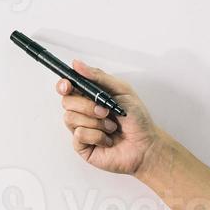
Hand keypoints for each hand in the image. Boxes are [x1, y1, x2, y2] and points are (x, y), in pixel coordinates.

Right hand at [56, 60, 163, 176]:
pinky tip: (107, 139)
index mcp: (91, 96)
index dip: (64, 84)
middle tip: (105, 111)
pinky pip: (79, 135)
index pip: (68, 87)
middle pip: (66, 101)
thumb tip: (78, 64)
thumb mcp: (122, 90)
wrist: (145, 145)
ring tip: (111, 127)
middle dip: (87, 105)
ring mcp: (81, 128)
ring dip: (95, 122)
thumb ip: (99, 77)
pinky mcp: (82, 145)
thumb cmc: (137, 119)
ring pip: (70, 118)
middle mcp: (83, 111)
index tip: (68, 85)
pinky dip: (96, 135)